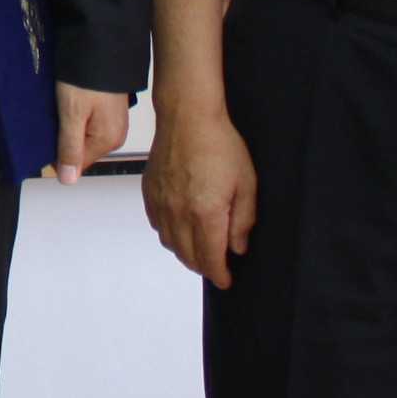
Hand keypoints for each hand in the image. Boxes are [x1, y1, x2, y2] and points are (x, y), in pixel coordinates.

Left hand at [50, 82, 129, 183]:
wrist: (100, 44)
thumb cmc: (85, 78)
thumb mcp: (72, 114)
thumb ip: (70, 148)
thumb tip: (68, 181)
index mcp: (108, 141)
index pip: (77, 164)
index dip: (56, 156)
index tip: (41, 140)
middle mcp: (115, 134)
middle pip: (80, 149)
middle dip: (62, 139)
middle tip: (47, 119)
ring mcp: (113, 121)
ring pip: (82, 134)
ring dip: (67, 126)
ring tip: (54, 110)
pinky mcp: (109, 107)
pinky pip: (88, 121)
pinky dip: (74, 116)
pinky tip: (65, 103)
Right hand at [142, 106, 257, 289]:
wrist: (188, 117)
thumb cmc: (218, 143)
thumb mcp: (246, 184)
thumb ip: (243, 220)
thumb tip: (237, 246)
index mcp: (205, 213)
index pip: (210, 259)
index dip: (219, 275)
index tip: (226, 280)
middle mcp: (179, 212)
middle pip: (188, 256)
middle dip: (204, 267)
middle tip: (216, 266)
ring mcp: (161, 202)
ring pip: (170, 243)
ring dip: (185, 253)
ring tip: (199, 249)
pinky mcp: (150, 191)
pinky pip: (157, 224)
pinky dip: (168, 234)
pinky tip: (180, 227)